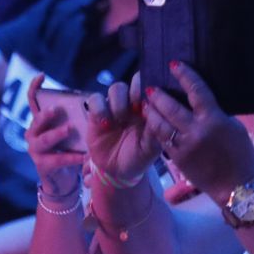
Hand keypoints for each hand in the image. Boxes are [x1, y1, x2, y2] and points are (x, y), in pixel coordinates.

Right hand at [25, 73, 85, 197]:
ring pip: (44, 139)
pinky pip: (58, 159)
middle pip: (37, 120)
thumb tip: (95, 101)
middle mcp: (33, 133)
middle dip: (47, 114)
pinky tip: (84, 156)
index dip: (34, 87)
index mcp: (40, 121)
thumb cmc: (68, 148)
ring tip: (68, 130)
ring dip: (56, 134)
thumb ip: (74, 118)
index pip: (33, 100)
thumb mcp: (70, 131)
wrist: (63, 179)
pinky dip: (72, 157)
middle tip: (57, 109)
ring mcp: (35, 150)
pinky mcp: (42, 165)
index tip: (42, 76)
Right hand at [80, 74, 161, 188]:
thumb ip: (155, 132)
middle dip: (136, 89)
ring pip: (117, 88)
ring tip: (120, 119)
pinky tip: (105, 124)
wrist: (116, 172)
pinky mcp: (97, 112)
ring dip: (119, 101)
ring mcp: (115, 106)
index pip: (154, 88)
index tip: (152, 101)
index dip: (154, 88)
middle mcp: (134, 104)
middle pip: (135, 81)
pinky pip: (95, 99)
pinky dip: (100, 108)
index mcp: (151, 109)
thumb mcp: (151, 149)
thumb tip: (158, 113)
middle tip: (137, 106)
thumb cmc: (138, 158)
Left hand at [143, 61, 253, 199]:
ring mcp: (185, 146)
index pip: (196, 91)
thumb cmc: (241, 154)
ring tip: (146, 104)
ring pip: (161, 125)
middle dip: (158, 95)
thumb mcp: (234, 127)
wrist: (237, 186)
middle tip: (150, 87)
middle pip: (171, 107)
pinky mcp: (178, 159)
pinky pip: (163, 141)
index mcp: (214, 119)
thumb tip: (201, 101)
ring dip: (151, 112)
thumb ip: (216, 114)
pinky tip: (153, 123)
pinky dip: (156, 130)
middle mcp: (197, 131)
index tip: (174, 65)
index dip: (184, 75)